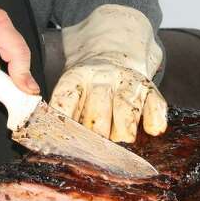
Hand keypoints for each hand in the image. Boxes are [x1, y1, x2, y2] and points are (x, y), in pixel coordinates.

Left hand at [49, 5, 167, 142]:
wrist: (115, 49)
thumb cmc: (90, 84)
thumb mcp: (72, 89)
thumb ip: (63, 112)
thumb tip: (45, 138)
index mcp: (77, 77)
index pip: (67, 99)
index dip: (63, 122)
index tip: (62, 140)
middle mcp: (102, 77)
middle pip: (97, 111)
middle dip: (96, 135)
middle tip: (94, 151)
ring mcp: (126, 81)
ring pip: (125, 107)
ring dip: (123, 130)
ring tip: (122, 142)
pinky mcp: (148, 88)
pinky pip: (155, 103)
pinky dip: (154, 118)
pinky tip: (152, 130)